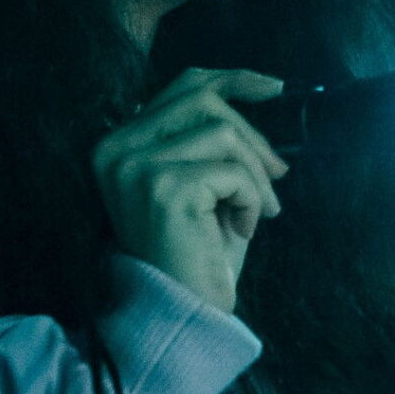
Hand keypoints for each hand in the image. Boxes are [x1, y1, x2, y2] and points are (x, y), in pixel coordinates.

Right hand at [91, 68, 291, 315]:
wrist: (183, 313)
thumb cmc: (197, 252)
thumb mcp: (202, 183)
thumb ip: (209, 138)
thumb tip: (258, 94)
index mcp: (118, 144)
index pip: (180, 87)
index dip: (232, 80)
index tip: (274, 88)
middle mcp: (116, 150)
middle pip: (203, 101)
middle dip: (253, 135)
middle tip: (278, 175)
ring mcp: (137, 167)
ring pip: (223, 133)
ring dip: (255, 176)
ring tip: (257, 213)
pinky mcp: (165, 188)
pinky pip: (233, 171)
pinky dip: (252, 200)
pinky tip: (244, 231)